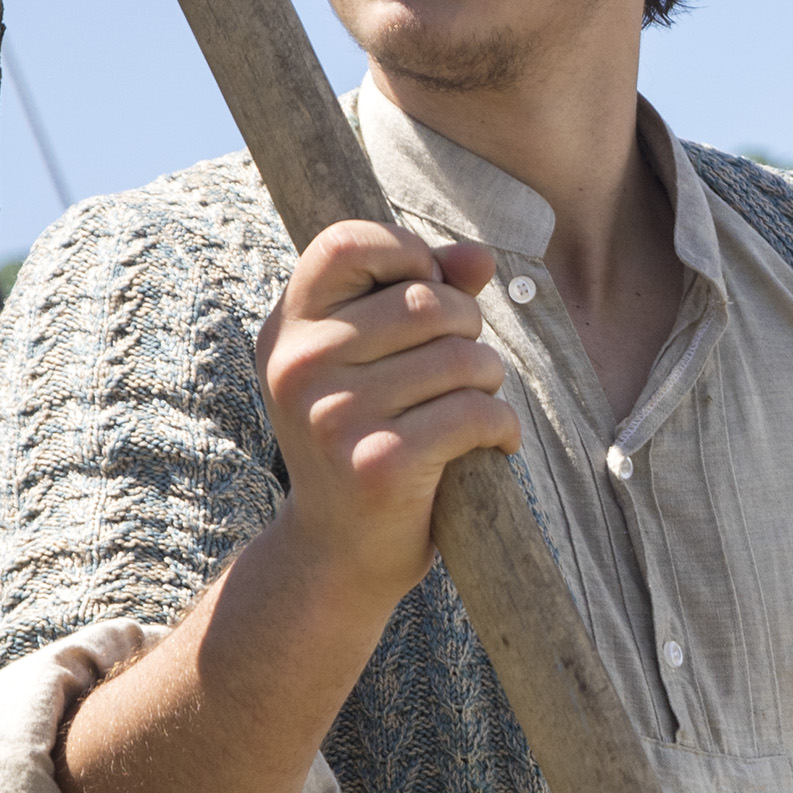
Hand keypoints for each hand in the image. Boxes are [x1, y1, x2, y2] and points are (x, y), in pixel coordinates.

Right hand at [257, 220, 516, 609]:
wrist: (338, 550)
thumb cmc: (365, 437)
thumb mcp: (373, 358)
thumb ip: (423, 292)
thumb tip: (481, 256)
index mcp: (289, 328)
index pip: (348, 241)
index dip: (409, 254)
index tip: (429, 291)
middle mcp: (301, 365)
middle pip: (429, 302)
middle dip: (468, 331)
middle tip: (462, 371)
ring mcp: (334, 414)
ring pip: (463, 358)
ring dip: (488, 382)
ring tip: (471, 410)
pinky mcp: (379, 462)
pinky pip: (477, 413)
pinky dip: (502, 428)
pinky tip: (493, 445)